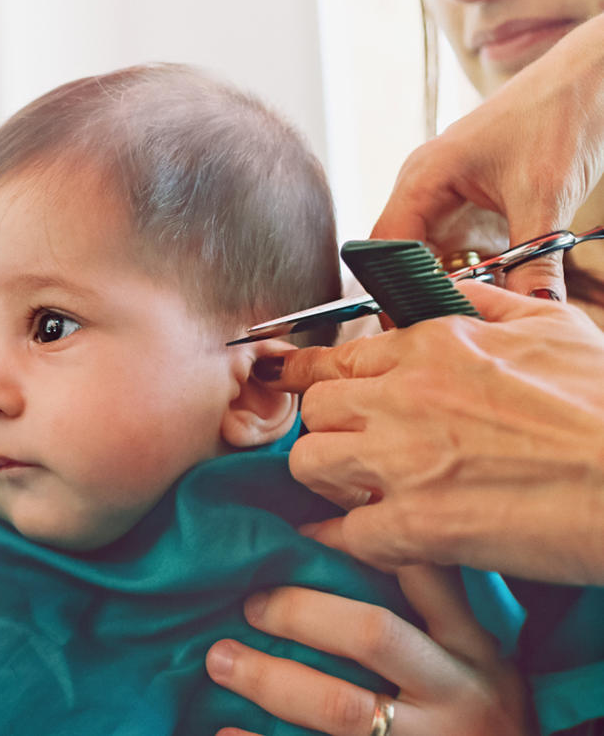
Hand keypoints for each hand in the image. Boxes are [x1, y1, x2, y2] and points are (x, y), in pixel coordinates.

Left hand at [206, 566, 531, 735]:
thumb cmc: (481, 721)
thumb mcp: (480, 665)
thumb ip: (432, 617)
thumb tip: (339, 545)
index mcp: (472, 650)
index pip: (422, 575)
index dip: (356, 544)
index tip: (299, 533)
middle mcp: (455, 694)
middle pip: (371, 633)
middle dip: (299, 612)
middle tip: (248, 603)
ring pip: (340, 706)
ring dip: (269, 679)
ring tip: (220, 659)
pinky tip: (225, 730)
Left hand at [271, 280, 603, 584]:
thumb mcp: (553, 329)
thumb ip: (488, 307)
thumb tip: (453, 294)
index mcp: (433, 347)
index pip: (335, 356)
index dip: (305, 374)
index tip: (284, 381)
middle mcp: (406, 396)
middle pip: (312, 409)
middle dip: (325, 430)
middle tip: (350, 449)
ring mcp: (406, 461)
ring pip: (309, 464)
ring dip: (327, 481)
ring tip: (359, 491)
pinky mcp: (418, 525)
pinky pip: (345, 533)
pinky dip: (348, 541)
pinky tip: (365, 542)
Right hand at [372, 12, 603, 297]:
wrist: (594, 74)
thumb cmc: (560, 113)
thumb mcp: (546, 197)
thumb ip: (534, 262)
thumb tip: (535, 310)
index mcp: (423, 177)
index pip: (384, 246)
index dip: (391, 288)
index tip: (410, 324)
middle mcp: (424, 188)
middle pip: (402, 258)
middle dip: (421, 292)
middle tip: (444, 328)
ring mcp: (446, 197)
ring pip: (431, 258)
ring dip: (450, 285)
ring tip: (471, 314)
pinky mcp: (471, 205)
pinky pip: (459, 250)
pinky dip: (473, 273)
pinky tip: (493, 291)